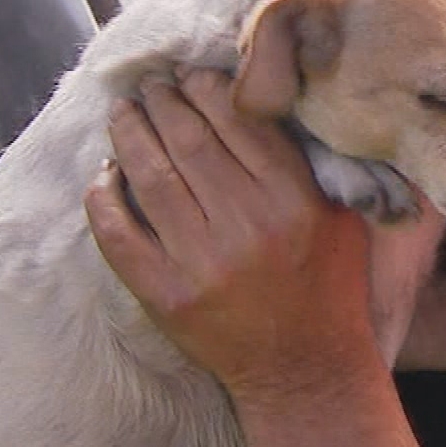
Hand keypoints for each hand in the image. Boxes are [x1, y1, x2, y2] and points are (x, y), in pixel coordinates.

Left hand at [84, 69, 377, 403]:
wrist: (306, 371)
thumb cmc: (329, 286)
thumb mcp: (341, 216)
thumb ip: (310, 162)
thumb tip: (262, 101)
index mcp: (294, 200)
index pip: (239, 123)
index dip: (206, 89)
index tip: (190, 75)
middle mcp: (248, 226)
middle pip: (189, 141)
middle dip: (163, 103)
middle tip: (150, 84)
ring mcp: (202, 262)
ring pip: (152, 178)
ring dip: (130, 136)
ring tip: (123, 112)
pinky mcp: (167, 295)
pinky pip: (120, 236)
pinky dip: (105, 199)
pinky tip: (104, 175)